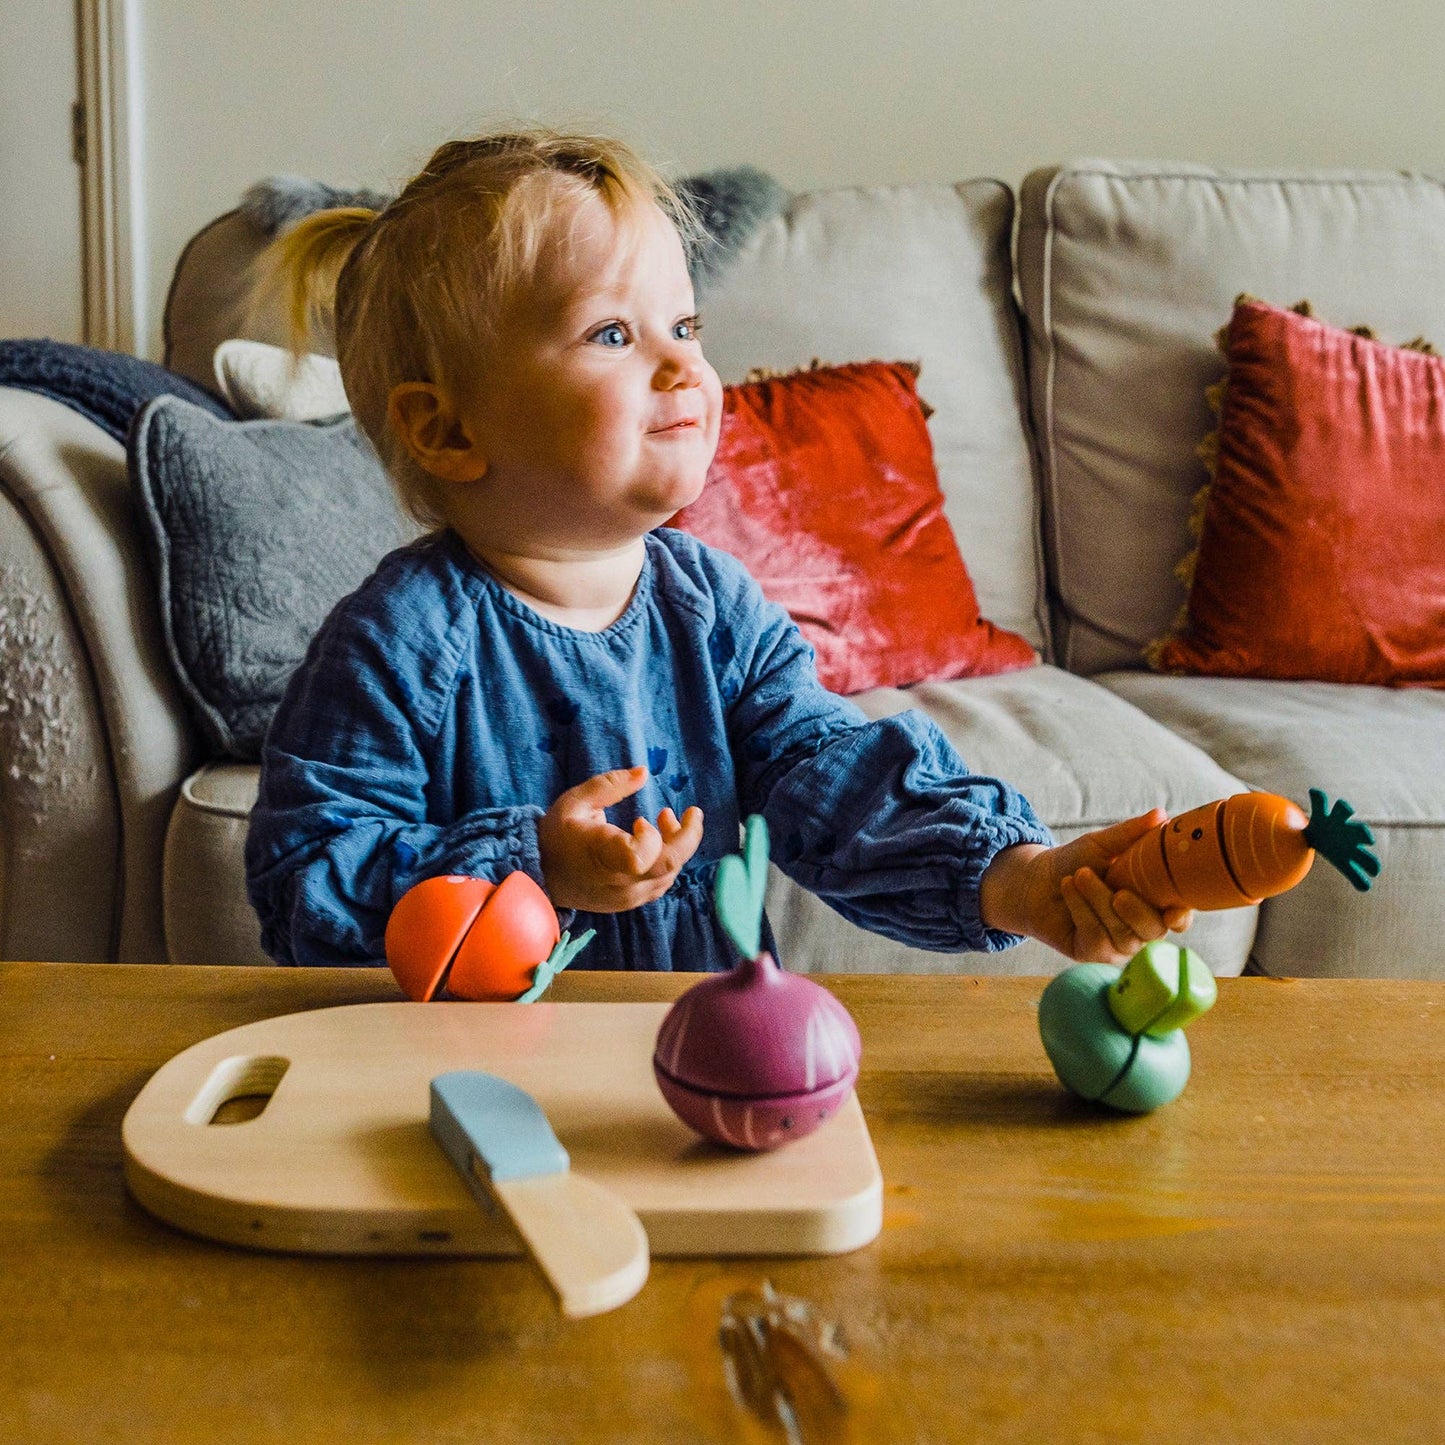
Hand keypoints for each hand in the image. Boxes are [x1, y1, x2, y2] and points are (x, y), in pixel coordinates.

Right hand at [538, 764, 703, 913]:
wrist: (540, 875)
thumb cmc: (557, 834)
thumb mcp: (576, 801)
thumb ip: (610, 785)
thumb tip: (644, 772)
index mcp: (601, 856)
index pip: (639, 856)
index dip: (652, 837)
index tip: (641, 819)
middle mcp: (618, 882)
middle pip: (669, 866)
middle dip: (688, 837)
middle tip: (692, 812)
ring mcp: (626, 897)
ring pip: (670, 875)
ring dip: (678, 845)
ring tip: (664, 818)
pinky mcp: (630, 903)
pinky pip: (661, 883)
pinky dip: (668, 860)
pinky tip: (657, 839)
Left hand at [979, 810, 1195, 963]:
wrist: (1036, 879)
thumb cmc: (1076, 862)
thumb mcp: (1102, 844)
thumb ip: (1132, 833)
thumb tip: (1160, 814)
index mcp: (1153, 901)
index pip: (1179, 917)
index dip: (1181, 917)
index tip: (1174, 912)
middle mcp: (1140, 926)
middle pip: (1153, 930)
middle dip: (1135, 910)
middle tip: (1117, 892)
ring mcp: (1118, 943)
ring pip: (1122, 934)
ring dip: (1099, 901)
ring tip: (1079, 875)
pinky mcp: (1093, 953)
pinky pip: (1096, 938)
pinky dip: (1081, 910)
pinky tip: (1069, 889)